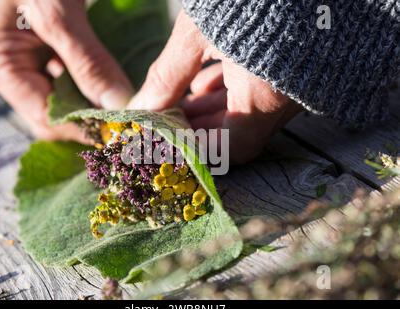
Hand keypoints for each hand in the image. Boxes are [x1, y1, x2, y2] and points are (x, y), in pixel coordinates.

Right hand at [0, 0, 133, 141]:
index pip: (44, 116)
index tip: (121, 130)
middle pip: (50, 112)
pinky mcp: (30, 52)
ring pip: (58, 99)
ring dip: (90, 103)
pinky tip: (108, 86)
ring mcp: (13, 62)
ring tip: (121, 105)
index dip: (84, 127)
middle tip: (125, 121)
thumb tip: (119, 106)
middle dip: (88, 117)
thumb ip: (88, 62)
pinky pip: (60, 80)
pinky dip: (85, 85)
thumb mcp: (58, 12)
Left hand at [129, 12, 300, 162]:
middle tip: (167, 119)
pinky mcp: (293, 67)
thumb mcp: (196, 33)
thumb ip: (167, 76)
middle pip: (238, 132)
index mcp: (265, 94)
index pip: (231, 148)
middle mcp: (287, 97)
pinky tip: (203, 81)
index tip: (169, 142)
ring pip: (248, 112)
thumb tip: (140, 107)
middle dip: (198, 129)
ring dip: (211, 112)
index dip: (198, 150)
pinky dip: (230, 93)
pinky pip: (261, 92)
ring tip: (179, 101)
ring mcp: (294, 83)